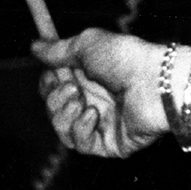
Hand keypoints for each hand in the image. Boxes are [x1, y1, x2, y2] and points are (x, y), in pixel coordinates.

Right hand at [31, 30, 171, 158]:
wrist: (156, 83)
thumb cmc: (126, 59)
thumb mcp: (87, 45)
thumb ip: (59, 50)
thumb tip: (34, 47)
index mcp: (88, 77)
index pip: (54, 86)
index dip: (48, 82)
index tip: (53, 73)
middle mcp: (94, 100)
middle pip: (54, 109)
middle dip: (54, 98)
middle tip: (72, 87)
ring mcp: (101, 123)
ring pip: (62, 129)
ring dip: (63, 114)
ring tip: (81, 101)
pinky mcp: (109, 144)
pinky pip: (81, 144)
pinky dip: (81, 129)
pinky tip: (93, 114)